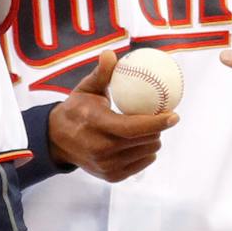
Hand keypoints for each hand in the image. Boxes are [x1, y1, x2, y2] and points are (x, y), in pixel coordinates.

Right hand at [47, 51, 177, 182]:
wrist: (57, 140)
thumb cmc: (76, 110)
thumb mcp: (86, 89)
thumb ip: (101, 73)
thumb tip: (111, 54)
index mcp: (97, 126)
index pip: (134, 128)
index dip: (157, 122)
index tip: (174, 115)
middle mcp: (102, 149)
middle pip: (145, 141)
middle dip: (158, 129)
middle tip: (160, 118)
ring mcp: (106, 165)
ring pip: (147, 153)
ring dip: (153, 140)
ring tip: (148, 129)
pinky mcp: (111, 176)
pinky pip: (141, 164)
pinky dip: (146, 153)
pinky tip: (140, 143)